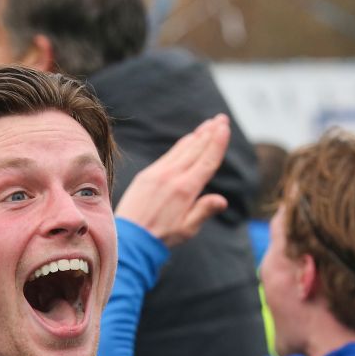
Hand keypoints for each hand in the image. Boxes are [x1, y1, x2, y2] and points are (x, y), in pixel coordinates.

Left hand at [115, 114, 229, 246]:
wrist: (130, 237)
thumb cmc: (161, 236)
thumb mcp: (187, 229)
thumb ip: (204, 211)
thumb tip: (222, 200)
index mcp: (185, 189)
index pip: (207, 161)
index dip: (217, 143)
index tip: (224, 128)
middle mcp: (172, 176)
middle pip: (196, 149)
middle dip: (210, 132)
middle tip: (221, 118)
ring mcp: (158, 173)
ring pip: (182, 149)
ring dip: (197, 135)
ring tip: (208, 124)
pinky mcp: (148, 174)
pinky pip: (169, 155)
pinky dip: (181, 146)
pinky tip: (188, 140)